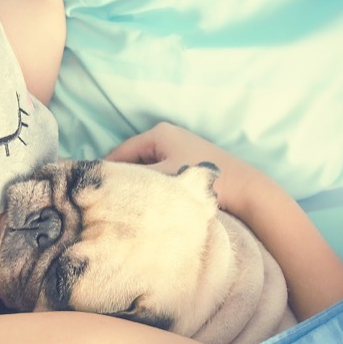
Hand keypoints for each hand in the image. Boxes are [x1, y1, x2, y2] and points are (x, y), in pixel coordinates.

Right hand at [108, 122, 342, 318]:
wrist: (249, 192)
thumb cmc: (205, 183)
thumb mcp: (162, 182)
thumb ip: (131, 183)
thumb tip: (103, 190)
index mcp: (157, 133)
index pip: (117, 154)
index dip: (105, 176)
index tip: (93, 198)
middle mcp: (167, 136)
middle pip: (132, 163)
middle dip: (123, 183)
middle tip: (110, 207)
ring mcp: (180, 150)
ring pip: (147, 172)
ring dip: (140, 189)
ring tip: (130, 210)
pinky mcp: (190, 166)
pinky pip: (162, 178)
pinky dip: (155, 190)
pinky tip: (152, 209)